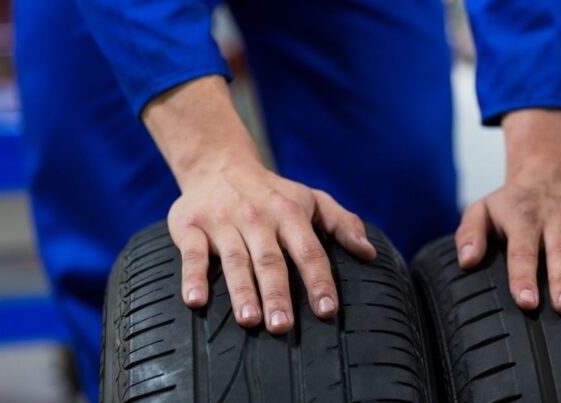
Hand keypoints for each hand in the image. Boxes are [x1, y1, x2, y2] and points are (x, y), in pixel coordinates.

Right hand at [142, 76, 375, 333]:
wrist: (219, 163)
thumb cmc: (273, 193)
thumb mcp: (311, 199)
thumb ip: (342, 223)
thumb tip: (369, 253)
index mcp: (290, 213)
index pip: (309, 251)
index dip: (318, 280)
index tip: (327, 310)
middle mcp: (258, 218)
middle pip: (270, 260)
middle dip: (278, 293)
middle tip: (283, 326)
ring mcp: (223, 221)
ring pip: (234, 260)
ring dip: (241, 291)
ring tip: (249, 320)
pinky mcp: (191, 225)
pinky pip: (192, 254)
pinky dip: (193, 277)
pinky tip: (195, 301)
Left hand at [454, 109, 560, 314]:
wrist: (548, 168)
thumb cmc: (512, 201)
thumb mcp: (482, 210)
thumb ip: (470, 235)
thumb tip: (466, 262)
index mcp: (523, 216)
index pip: (522, 250)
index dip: (523, 276)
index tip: (527, 301)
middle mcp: (556, 215)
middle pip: (560, 251)